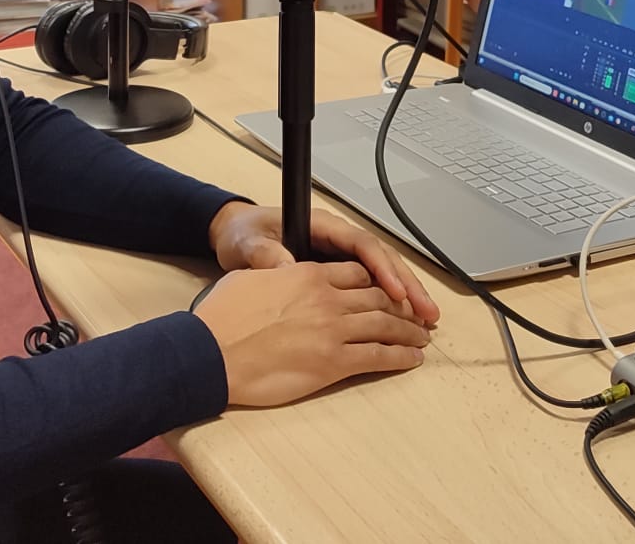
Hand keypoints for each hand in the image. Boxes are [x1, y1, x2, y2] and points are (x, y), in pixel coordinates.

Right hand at [192, 261, 430, 406]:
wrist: (212, 352)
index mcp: (307, 274)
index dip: (377, 281)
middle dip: (402, 305)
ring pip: (385, 325)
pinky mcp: (333, 362)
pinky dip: (399, 357)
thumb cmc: (223, 317)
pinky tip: (411, 358)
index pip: (356, 272)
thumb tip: (287, 274)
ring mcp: (333, 330)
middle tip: (418, 313)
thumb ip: (278, 273)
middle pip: (377, 297)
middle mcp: (327, 298)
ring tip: (422, 336)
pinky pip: (377, 356)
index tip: (388, 289)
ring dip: (408, 331)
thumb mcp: (250, 278)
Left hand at [208, 204, 440, 326]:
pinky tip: (403, 322)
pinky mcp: (336, 275)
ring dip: (405, 296)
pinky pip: (369, 287)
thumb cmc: (243, 235)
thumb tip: (288, 269)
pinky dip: (389, 303)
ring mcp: (339, 257)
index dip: (381, 269)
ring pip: (382, 273)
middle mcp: (336, 240)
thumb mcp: (249, 244)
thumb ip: (267, 255)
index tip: (396, 293)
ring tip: (426, 320)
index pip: (361, 245)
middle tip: (427, 313)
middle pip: (382, 260)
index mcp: (320, 227)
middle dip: (407, 285)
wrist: (233, 236)